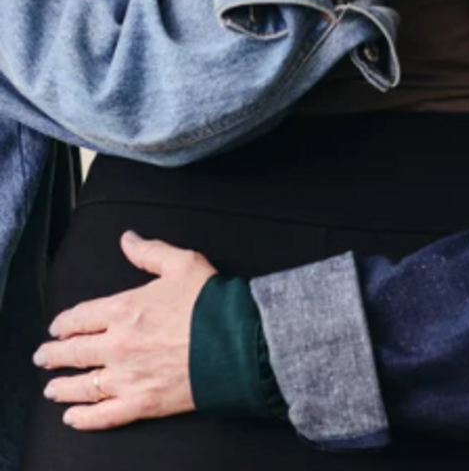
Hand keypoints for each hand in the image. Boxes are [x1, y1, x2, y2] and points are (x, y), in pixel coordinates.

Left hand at [34, 232, 213, 430]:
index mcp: (124, 309)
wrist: (236, 341)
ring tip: (52, 388)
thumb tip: (128, 238)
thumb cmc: (210, 301)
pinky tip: (72, 417)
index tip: (58, 328)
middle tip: (43, 357)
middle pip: (73, 353)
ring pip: (81, 386)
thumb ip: (150, 251)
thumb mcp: (183, 263)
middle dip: (53, 355)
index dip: (64, 323)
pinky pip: (102, 416)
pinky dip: (83, 419)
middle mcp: (117, 345)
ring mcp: (127, 377)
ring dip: (61, 387)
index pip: (80, 318)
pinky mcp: (140, 403)